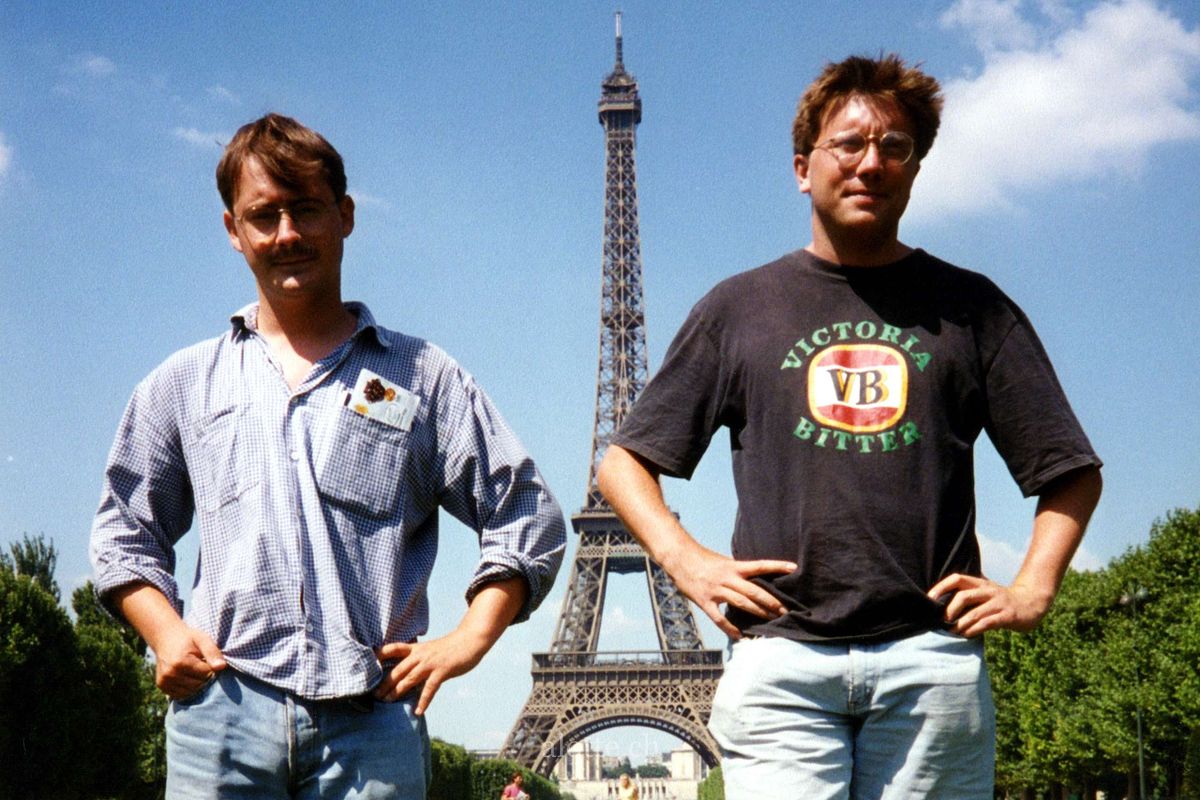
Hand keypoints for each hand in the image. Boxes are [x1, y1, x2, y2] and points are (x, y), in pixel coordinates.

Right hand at [150, 621, 226, 699]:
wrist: (165, 638)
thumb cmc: (187, 638)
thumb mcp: (202, 639)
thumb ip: (212, 652)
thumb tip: (222, 667)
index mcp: (180, 662)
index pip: (206, 673)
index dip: (210, 666)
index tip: (206, 659)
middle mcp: (170, 674)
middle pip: (199, 684)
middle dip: (204, 676)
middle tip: (200, 664)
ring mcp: (164, 681)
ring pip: (191, 691)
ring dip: (197, 683)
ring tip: (193, 670)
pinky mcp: (162, 686)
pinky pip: (181, 694)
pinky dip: (187, 688)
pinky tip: (186, 676)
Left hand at [374, 629, 488, 714]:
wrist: (470, 641)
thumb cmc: (451, 647)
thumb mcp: (431, 650)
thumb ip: (420, 660)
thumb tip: (409, 675)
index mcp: (417, 648)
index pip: (393, 648)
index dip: (379, 655)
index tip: (368, 664)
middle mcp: (420, 655)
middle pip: (397, 670)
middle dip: (384, 683)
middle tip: (374, 695)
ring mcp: (430, 663)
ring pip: (409, 679)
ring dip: (397, 692)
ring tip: (387, 702)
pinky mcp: (442, 671)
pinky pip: (429, 688)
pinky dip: (423, 701)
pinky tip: (418, 711)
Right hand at [664, 544, 795, 638]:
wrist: (679, 558)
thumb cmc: (703, 559)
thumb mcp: (724, 562)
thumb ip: (738, 572)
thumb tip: (756, 579)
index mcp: (733, 566)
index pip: (759, 565)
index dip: (776, 566)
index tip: (793, 568)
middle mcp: (727, 578)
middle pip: (754, 590)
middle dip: (772, 602)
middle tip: (786, 611)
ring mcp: (716, 590)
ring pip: (741, 603)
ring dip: (758, 612)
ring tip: (772, 621)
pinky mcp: (704, 601)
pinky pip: (719, 618)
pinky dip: (730, 628)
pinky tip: (739, 636)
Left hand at [927, 573, 1052, 637]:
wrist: (1031, 603)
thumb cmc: (1000, 602)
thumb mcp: (984, 595)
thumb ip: (968, 599)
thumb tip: (942, 610)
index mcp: (980, 583)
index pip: (957, 579)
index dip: (941, 587)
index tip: (930, 598)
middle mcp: (988, 590)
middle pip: (964, 596)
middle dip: (950, 609)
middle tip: (943, 620)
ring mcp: (999, 602)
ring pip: (975, 612)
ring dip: (961, 624)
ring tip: (952, 631)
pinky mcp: (1007, 615)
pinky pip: (987, 622)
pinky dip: (974, 629)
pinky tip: (967, 634)